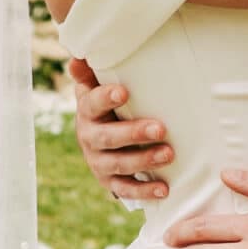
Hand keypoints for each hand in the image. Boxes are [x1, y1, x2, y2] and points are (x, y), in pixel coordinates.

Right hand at [69, 57, 175, 203]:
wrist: (99, 137)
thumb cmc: (107, 104)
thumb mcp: (98, 85)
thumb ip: (91, 70)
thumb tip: (78, 57)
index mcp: (87, 111)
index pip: (92, 103)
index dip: (106, 98)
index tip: (124, 92)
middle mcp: (89, 137)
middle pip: (108, 137)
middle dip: (134, 133)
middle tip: (161, 128)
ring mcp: (98, 162)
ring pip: (118, 164)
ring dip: (144, 160)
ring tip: (168, 154)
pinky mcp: (109, 181)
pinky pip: (125, 189)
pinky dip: (144, 190)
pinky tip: (164, 188)